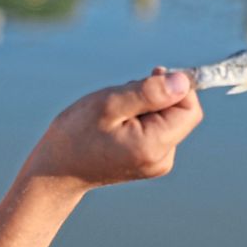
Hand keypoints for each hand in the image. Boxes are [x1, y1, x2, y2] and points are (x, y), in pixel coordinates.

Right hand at [23, 67, 202, 191]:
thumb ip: (150, 92)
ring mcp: (156, 163)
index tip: (151, 76)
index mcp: (153, 146)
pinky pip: (157, 129)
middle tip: (123, 97)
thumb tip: (183, 81)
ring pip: (168, 119)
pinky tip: (117, 123)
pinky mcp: (149, 161)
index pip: (189, 108)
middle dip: (157, 96)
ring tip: (115, 112)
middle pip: (180, 113)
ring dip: (146, 106)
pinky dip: (141, 118)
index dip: (176, 87)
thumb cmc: (76, 134)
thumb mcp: (109, 104)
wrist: (57, 169)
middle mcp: (161, 159)